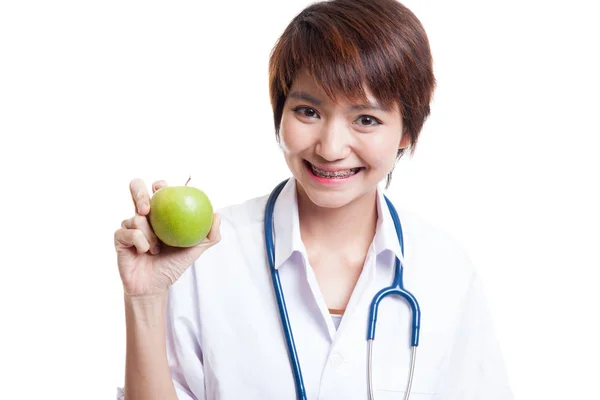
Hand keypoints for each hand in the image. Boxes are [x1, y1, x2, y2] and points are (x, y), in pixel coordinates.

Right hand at [114, 178, 220, 296]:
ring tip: (155, 249)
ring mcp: (130, 225)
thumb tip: (217, 214)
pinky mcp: (120, 237)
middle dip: (140, 193)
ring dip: (148, 234)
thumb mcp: (194, 250)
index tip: (164, 189)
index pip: (159, 190)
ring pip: (136, 218)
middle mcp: (144, 215)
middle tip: (148, 208)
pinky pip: (127, 232)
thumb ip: (209, 235)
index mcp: (161, 213)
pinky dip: (139, 241)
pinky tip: (145, 251)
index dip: (160, 185)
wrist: (154, 286)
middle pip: (136, 188)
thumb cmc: (173, 265)